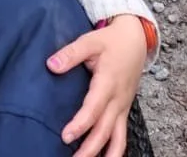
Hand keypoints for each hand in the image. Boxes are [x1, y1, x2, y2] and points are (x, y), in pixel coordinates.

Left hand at [50, 15, 148, 156]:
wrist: (135, 41)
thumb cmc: (110, 41)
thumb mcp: (90, 41)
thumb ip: (70, 53)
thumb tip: (51, 65)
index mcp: (108, 83)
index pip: (93, 109)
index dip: (80, 124)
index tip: (65, 136)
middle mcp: (117, 100)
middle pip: (104, 131)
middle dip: (90, 149)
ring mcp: (123, 107)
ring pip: (117, 139)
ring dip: (105, 155)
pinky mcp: (124, 110)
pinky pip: (122, 135)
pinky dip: (115, 150)